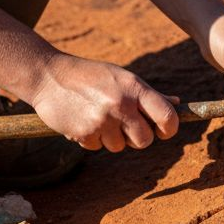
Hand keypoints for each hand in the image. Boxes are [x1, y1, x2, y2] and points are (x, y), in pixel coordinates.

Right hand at [26, 54, 179, 151]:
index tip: (163, 131)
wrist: (48, 76)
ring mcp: (103, 121)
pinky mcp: (84, 133)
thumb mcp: (121, 77)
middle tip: (124, 126)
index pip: (167, 116)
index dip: (169, 129)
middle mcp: (121, 105)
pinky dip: (91, 139)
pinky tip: (82, 120)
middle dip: (137, 137)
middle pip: (145, 140)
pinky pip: (97, 147)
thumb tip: (176, 103)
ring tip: (97, 117)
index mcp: (134, 88)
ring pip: (120, 146)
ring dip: (111, 137)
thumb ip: (147, 94)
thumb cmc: (89, 75)